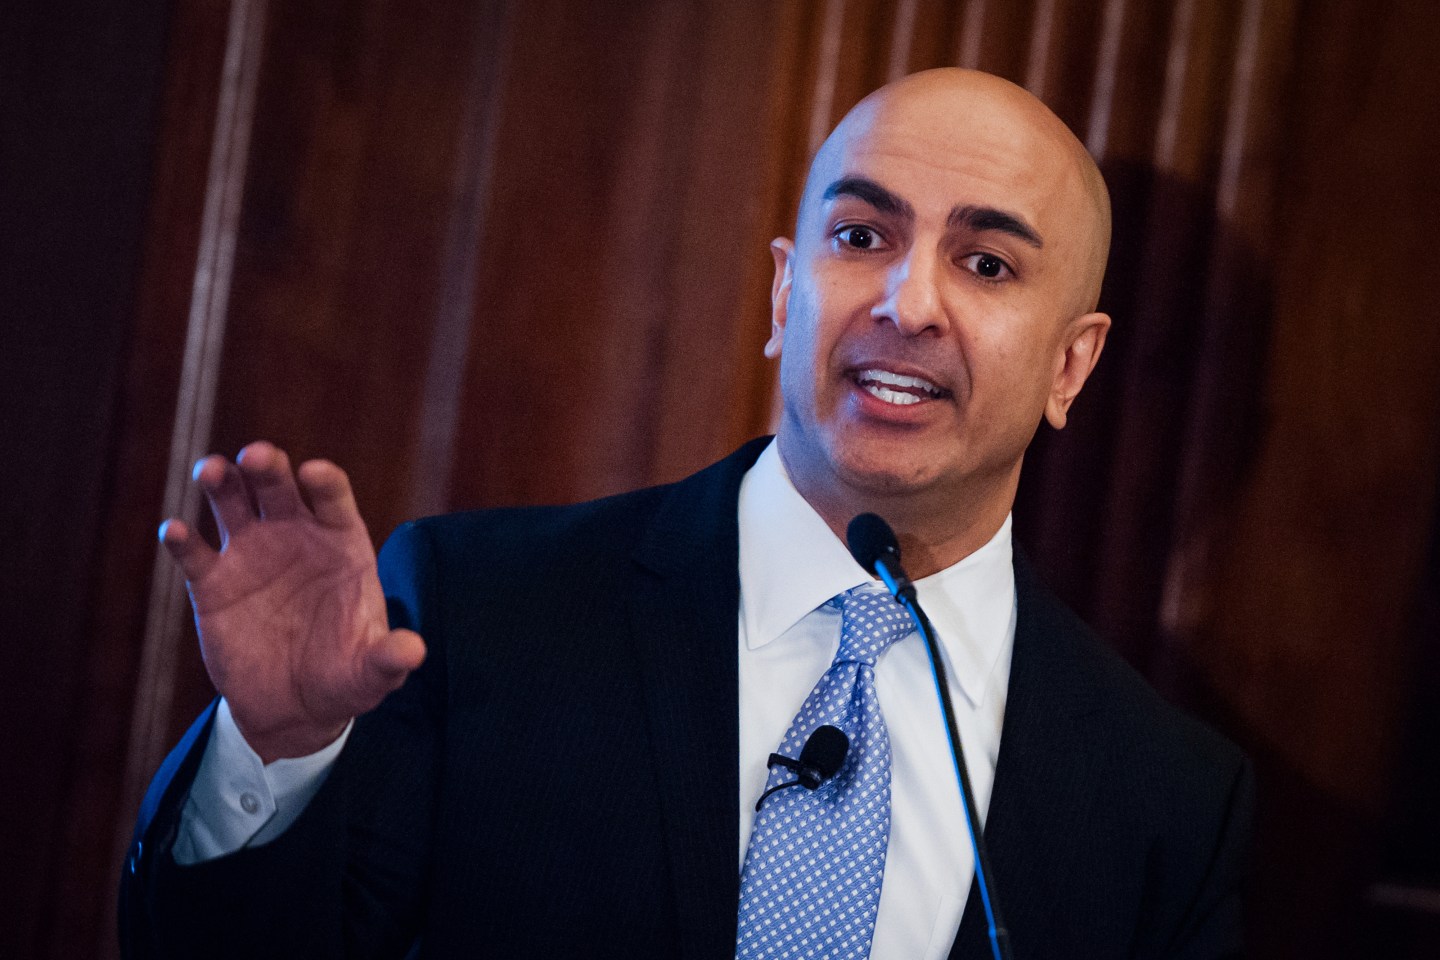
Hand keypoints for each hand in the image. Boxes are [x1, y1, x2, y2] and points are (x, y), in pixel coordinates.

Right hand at [160, 441, 425, 762]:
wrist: (295, 707)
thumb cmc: (345, 677)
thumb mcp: (370, 672)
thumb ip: (388, 658)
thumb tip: (414, 651)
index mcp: (341, 544)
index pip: (334, 500)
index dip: (325, 483)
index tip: (313, 473)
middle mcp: (295, 537)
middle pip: (280, 488)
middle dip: (268, 467)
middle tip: (256, 456)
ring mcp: (251, 554)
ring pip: (233, 504)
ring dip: (221, 482)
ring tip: (211, 472)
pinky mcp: (214, 584)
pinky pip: (194, 554)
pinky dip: (182, 539)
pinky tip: (174, 531)